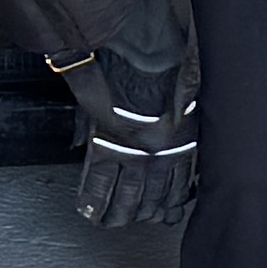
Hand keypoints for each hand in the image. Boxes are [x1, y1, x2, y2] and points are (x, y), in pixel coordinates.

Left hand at [73, 47, 197, 233]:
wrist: (153, 44)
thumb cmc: (120, 61)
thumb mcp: (90, 92)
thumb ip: (85, 123)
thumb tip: (78, 143)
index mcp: (112, 141)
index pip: (99, 184)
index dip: (94, 203)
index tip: (90, 213)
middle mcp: (139, 151)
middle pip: (128, 197)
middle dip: (119, 214)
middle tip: (113, 223)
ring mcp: (166, 150)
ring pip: (156, 194)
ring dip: (147, 210)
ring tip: (142, 219)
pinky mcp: (188, 143)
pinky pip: (183, 180)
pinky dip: (177, 197)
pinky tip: (173, 207)